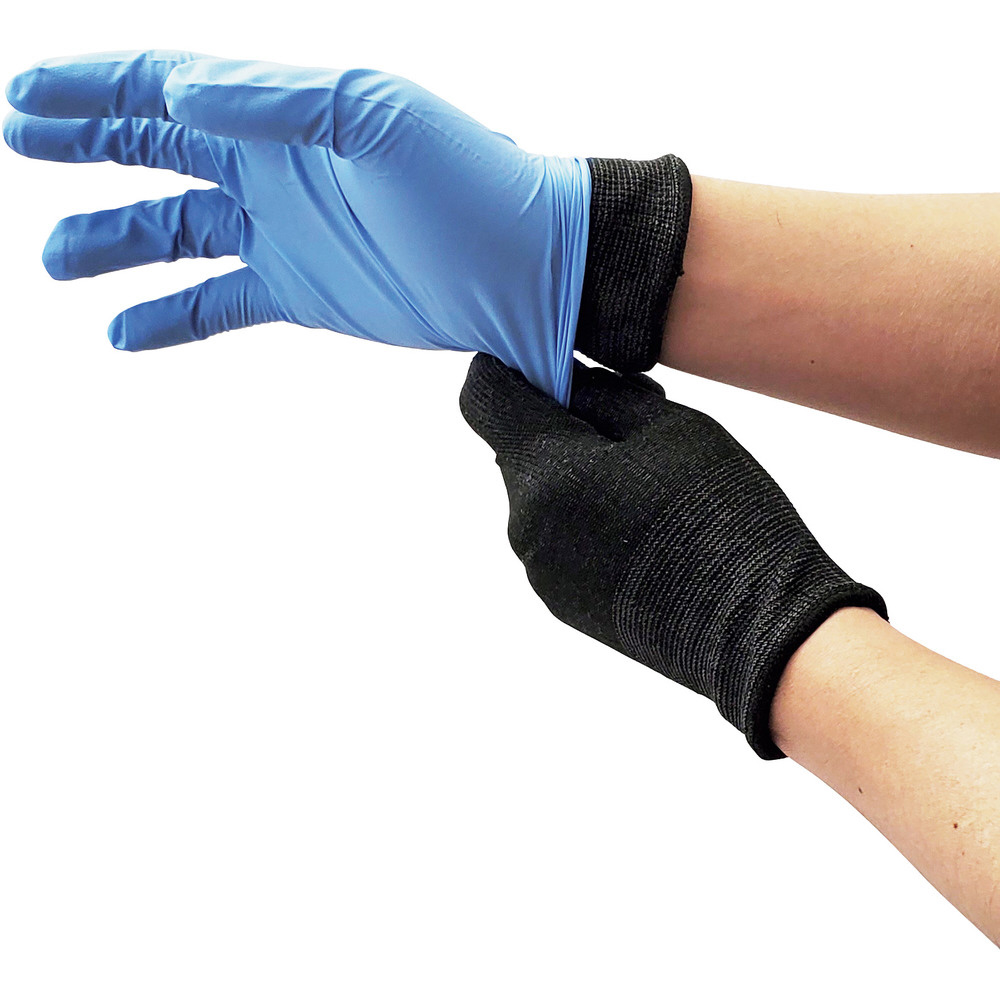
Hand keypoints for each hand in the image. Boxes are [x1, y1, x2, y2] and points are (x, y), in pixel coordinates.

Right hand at [4, 51, 590, 399]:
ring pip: (175, 235)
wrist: (524, 269)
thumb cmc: (467, 181)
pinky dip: (171, 318)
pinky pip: (218, 304)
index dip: (90, 91)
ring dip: (114, 243)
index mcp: (281, 116)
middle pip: (156, 149)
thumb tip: (179, 88)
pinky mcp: (303, 293)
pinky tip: (123, 333)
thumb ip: (278, 102)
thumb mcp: (377, 120)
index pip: (165, 90)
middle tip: (22, 142)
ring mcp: (283, 234)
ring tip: (56, 260)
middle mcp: (272, 168)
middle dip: (86, 145)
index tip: (23, 99)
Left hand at [460, 353, 886, 757]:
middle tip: (631, 427)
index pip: (484, 397)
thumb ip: (600, 393)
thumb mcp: (669, 427)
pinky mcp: (558, 600)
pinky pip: (555, 537)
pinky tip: (642, 531)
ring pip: (538, 493)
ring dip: (573, 474)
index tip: (550, 361)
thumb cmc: (722, 515)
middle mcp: (524, 522)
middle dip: (558, 424)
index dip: (510, 367)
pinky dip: (582, 519)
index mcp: (545, 471)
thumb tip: (561, 377)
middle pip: (516, 447)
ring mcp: (538, 568)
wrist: (754, 628)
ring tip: (648, 488)